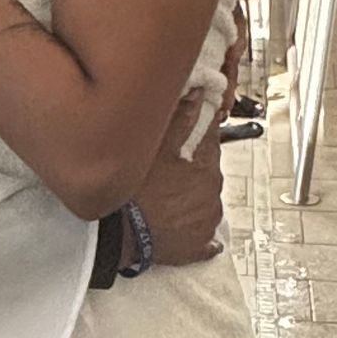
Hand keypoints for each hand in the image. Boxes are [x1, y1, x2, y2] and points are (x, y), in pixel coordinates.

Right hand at [130, 95, 226, 267]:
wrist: (122, 236)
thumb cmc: (135, 190)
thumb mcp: (156, 146)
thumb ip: (181, 117)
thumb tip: (200, 92)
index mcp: (206, 163)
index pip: (210, 137)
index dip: (195, 133)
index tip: (180, 136)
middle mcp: (214, 190)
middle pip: (206, 169)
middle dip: (190, 166)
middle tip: (163, 170)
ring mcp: (209, 219)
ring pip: (203, 198)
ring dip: (189, 195)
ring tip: (164, 198)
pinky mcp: (200, 244)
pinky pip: (204, 234)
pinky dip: (195, 228)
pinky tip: (180, 225)